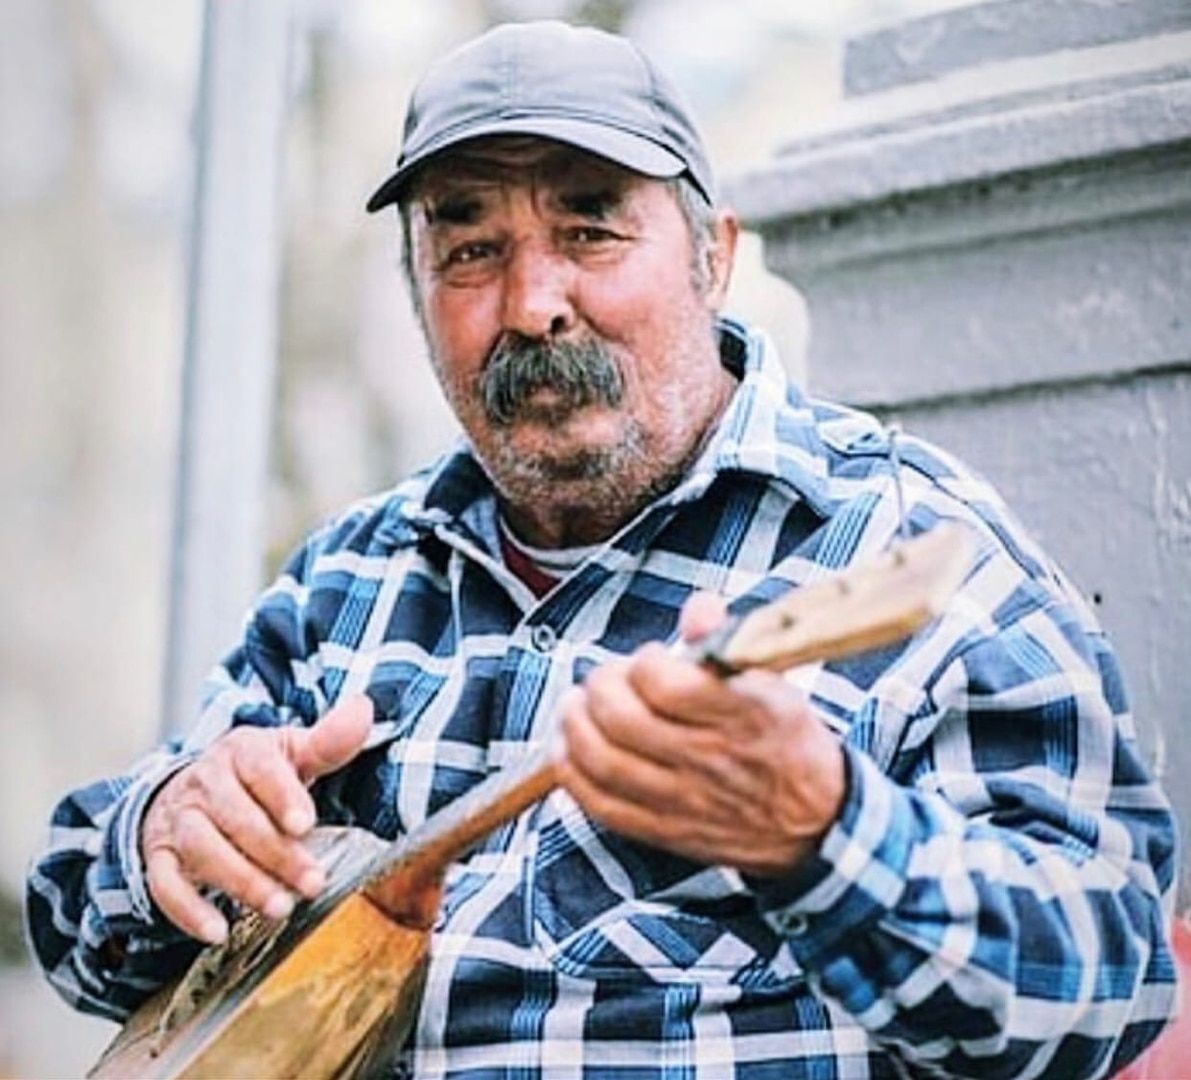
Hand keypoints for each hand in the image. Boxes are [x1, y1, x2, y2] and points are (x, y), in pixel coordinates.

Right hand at [142, 695, 372, 942]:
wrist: (195, 788)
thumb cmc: (257, 773)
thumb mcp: (292, 751)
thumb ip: (328, 740)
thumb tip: (363, 708)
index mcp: (242, 751)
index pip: (260, 770)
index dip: (282, 796)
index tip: (306, 824)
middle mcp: (205, 782)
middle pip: (236, 818)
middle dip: (276, 853)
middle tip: (312, 883)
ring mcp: (179, 820)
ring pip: (202, 849)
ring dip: (241, 881)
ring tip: (278, 908)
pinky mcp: (160, 856)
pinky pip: (164, 884)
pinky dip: (187, 910)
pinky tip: (217, 931)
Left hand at [556, 594, 845, 875]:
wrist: (814, 821)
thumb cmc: (785, 738)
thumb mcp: (773, 681)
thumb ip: (727, 641)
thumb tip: (699, 606)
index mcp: (743, 716)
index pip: (668, 687)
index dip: (644, 663)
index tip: (650, 656)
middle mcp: (712, 760)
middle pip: (625, 722)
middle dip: (600, 688)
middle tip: (604, 677)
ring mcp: (685, 800)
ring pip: (605, 763)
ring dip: (574, 725)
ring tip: (575, 704)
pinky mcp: (665, 830)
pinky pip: (601, 804)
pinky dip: (571, 772)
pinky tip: (567, 746)